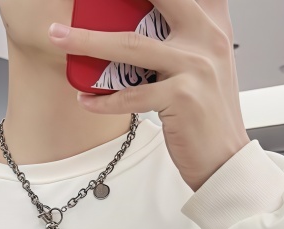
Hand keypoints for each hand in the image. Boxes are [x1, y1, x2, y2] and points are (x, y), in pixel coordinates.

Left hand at [47, 0, 250, 191]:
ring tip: (60, 37)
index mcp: (212, 26)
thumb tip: (140, 25)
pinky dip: (103, 99)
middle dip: (113, 0)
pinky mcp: (182, 97)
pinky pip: (130, 96)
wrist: (223, 159)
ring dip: (88, 40)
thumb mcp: (204, 65)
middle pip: (156, 1)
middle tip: (77, 7)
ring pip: (130, 46)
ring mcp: (195, 66)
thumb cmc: (207, 115)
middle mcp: (207, 39)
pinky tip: (85, 99)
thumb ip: (184, 37)